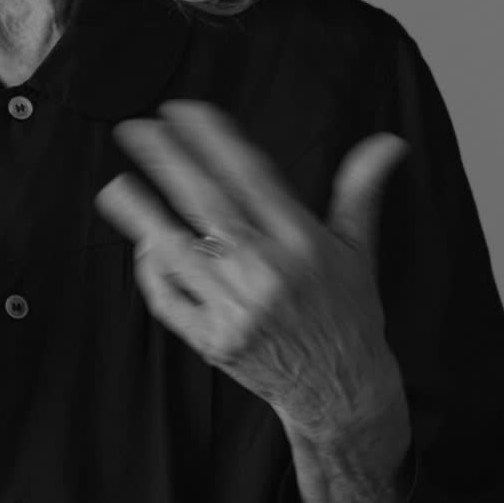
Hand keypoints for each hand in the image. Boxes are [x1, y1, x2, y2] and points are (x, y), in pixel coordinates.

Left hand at [95, 101, 408, 442]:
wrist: (341, 392)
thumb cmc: (347, 313)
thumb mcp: (359, 250)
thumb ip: (360, 191)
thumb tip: (387, 143)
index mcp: (303, 243)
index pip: (250, 176)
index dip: (214, 139)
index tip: (185, 110)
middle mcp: (268, 272)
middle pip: (207, 205)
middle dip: (169, 162)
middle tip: (138, 130)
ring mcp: (237, 308)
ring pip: (178, 252)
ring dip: (143, 217)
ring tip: (116, 187)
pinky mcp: (214, 340)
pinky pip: (171, 300)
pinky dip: (155, 273)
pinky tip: (146, 246)